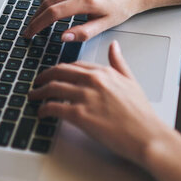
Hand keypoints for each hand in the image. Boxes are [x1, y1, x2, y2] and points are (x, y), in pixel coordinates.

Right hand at [24, 0, 149, 41]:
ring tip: (39, 19)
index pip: (54, 13)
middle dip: (35, 17)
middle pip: (47, 2)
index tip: (30, 33)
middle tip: (30, 29)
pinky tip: (50, 5)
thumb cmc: (122, 7)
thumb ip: (83, 33)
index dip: (38, 25)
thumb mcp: (105, 25)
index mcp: (87, 0)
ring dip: (40, 6)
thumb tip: (63, 37)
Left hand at [28, 40, 171, 166]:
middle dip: (43, 77)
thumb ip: (119, 63)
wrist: (146, 135)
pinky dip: (43, 109)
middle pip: (58, 73)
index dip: (59, 70)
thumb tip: (114, 46)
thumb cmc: (141, 114)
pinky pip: (53, 107)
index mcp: (103, 72)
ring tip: (34, 97)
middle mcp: (93, 81)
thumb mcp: (131, 81)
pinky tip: (41, 113)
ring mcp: (85, 97)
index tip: (53, 75)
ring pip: (52, 88)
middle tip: (37, 84)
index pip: (73, 66)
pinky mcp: (80, 115)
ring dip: (39, 92)